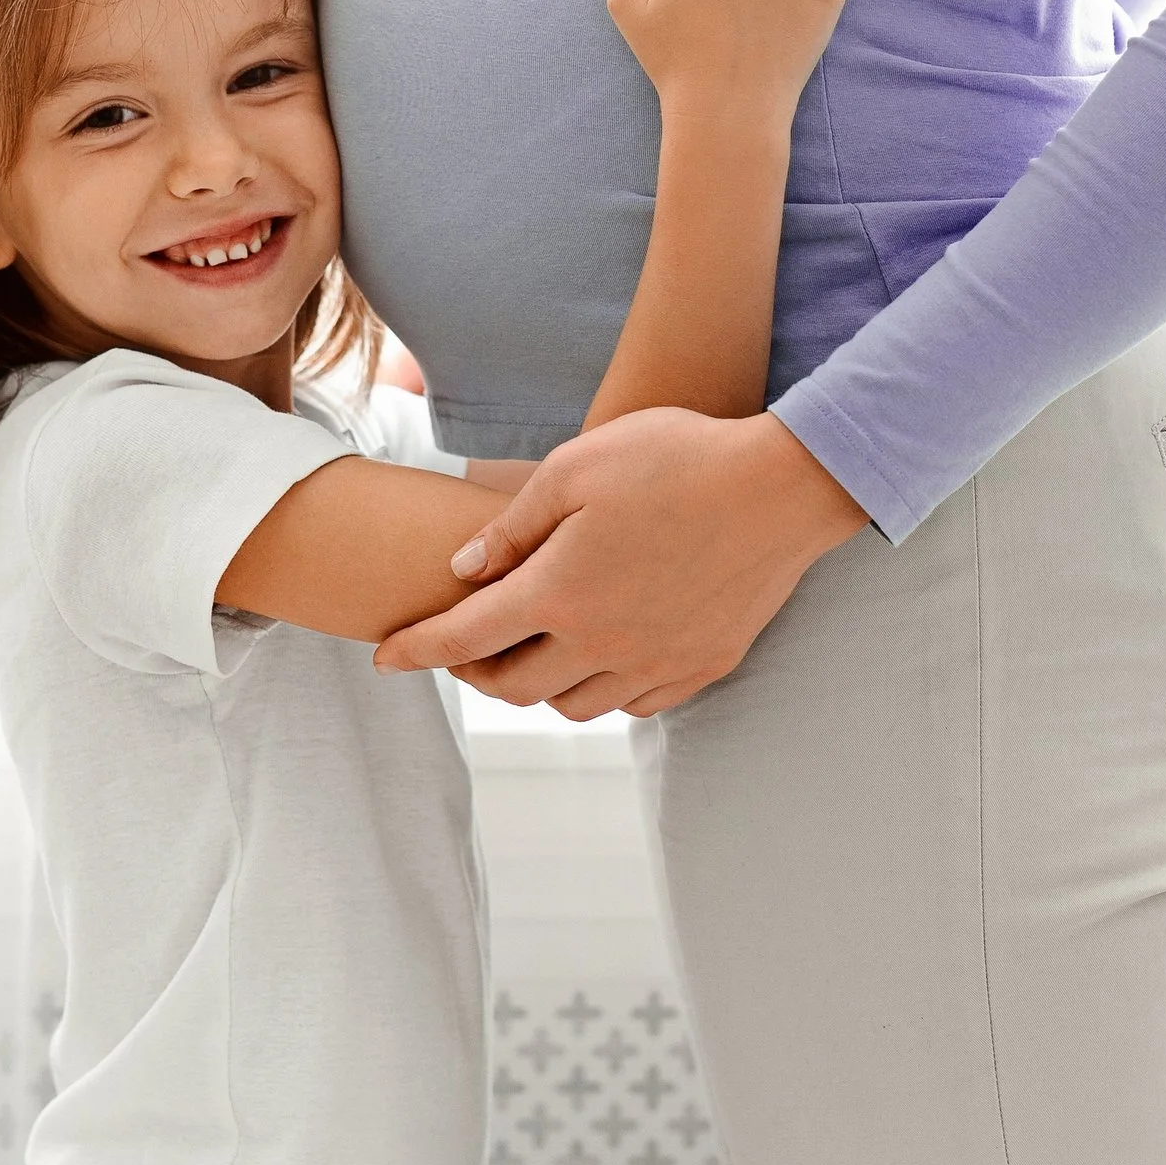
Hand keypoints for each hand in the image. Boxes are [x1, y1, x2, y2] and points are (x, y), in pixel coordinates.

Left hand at [372, 408, 867, 718]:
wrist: (782, 486)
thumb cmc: (675, 458)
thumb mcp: (575, 467)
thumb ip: (512, 525)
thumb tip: (463, 570)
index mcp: (559, 592)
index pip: (464, 639)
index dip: (415, 651)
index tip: (383, 659)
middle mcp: (602, 643)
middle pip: (513, 688)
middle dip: (473, 673)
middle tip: (463, 646)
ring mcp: (655, 662)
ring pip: (572, 706)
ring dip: (537, 686)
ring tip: (530, 649)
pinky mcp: (701, 666)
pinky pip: (633, 704)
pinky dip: (601, 690)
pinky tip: (599, 656)